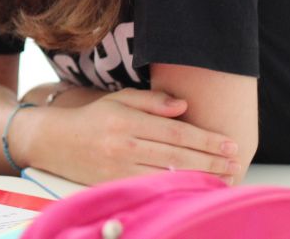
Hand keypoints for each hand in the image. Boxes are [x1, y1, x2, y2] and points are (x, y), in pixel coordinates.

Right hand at [28, 88, 239, 184]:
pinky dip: (176, 190)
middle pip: (176, 156)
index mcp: (125, 120)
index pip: (175, 132)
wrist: (55, 141)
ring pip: (167, 176)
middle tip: (235, 162)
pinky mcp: (113, 185)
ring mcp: (117, 169)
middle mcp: (122, 146)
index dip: (205, 139)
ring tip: (225, 177)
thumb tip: (183, 106)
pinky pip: (151, 189)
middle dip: (210, 160)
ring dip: (200, 178)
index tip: (229, 143)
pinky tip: (194, 188)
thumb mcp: (118, 99)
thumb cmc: (92, 118)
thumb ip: (151, 101)